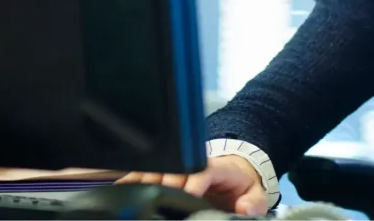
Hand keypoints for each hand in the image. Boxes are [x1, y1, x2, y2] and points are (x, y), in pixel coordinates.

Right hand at [116, 156, 266, 214]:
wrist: (232, 173)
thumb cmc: (239, 186)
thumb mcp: (254, 193)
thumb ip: (253, 202)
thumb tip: (245, 208)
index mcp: (216, 167)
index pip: (201, 170)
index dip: (192, 182)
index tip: (187, 194)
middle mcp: (192, 165)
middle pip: (173, 168)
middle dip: (163, 180)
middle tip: (152, 196)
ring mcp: (177, 168)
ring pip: (156, 168)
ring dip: (142, 178)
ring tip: (127, 190)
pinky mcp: (166, 174)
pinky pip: (147, 174)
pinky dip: (132, 180)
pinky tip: (120, 188)